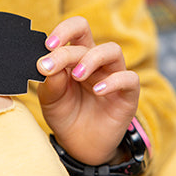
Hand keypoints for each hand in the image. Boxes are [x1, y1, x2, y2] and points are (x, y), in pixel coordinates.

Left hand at [37, 17, 138, 165]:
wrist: (78, 145)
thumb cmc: (65, 114)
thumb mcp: (51, 99)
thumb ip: (50, 81)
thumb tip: (46, 63)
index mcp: (75, 56)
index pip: (73, 30)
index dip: (62, 31)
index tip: (47, 45)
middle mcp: (94, 61)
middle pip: (88, 33)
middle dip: (68, 44)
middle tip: (52, 62)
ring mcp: (112, 75)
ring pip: (112, 50)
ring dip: (91, 58)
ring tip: (76, 75)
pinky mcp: (128, 95)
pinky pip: (129, 78)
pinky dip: (113, 81)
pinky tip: (97, 91)